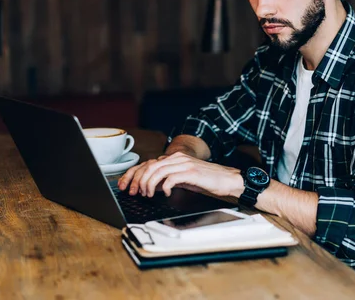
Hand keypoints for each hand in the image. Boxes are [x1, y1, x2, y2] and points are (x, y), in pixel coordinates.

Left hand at [117, 152, 243, 197]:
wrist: (228, 180)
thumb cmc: (208, 181)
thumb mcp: (185, 179)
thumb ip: (170, 178)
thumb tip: (155, 186)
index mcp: (175, 158)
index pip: (148, 163)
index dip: (133, 174)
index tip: (126, 186)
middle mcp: (178, 158)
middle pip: (149, 166)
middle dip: (137, 180)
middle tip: (135, 193)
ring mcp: (184, 164)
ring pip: (157, 171)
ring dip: (149, 185)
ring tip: (149, 194)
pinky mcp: (191, 172)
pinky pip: (171, 178)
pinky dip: (164, 187)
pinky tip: (166, 193)